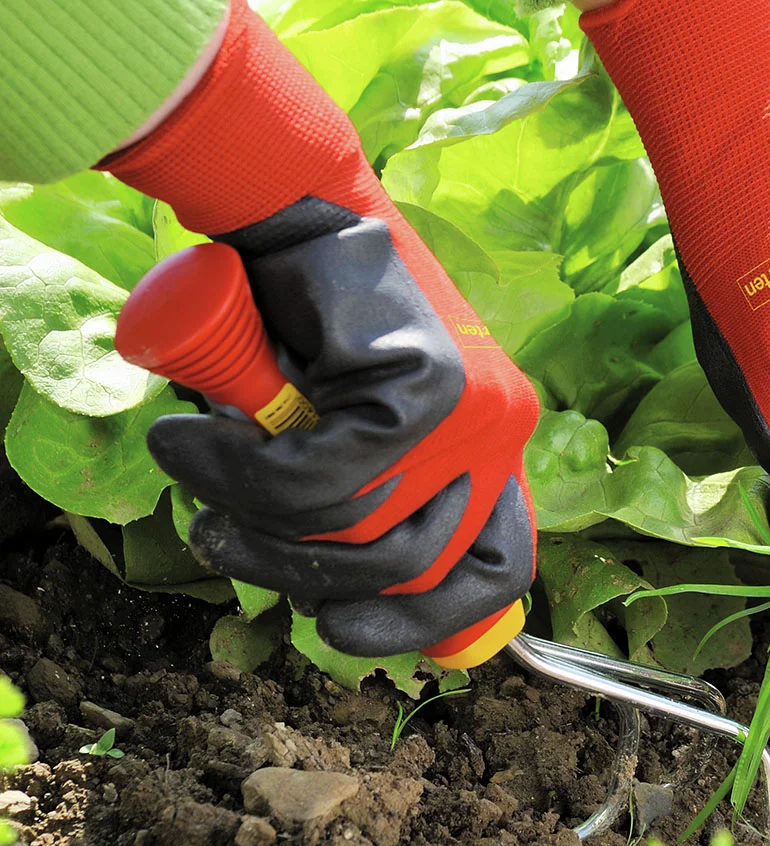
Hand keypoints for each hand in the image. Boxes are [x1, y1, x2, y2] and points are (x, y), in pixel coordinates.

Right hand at [104, 0, 539, 662]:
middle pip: (407, 568)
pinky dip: (238, 472)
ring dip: (253, 520)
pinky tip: (193, 436)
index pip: (496, 571)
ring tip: (199, 470)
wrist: (283, 214)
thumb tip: (333, 603)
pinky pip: (321, 479)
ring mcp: (474, 407)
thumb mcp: (332, 443)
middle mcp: (501, 433)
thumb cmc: (295, 337)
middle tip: (225, 535)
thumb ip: (351, 510)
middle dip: (299, 572)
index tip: (341, 631)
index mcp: (490, 452)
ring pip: (355, 529)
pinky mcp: (427, 380)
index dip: (421, 622)